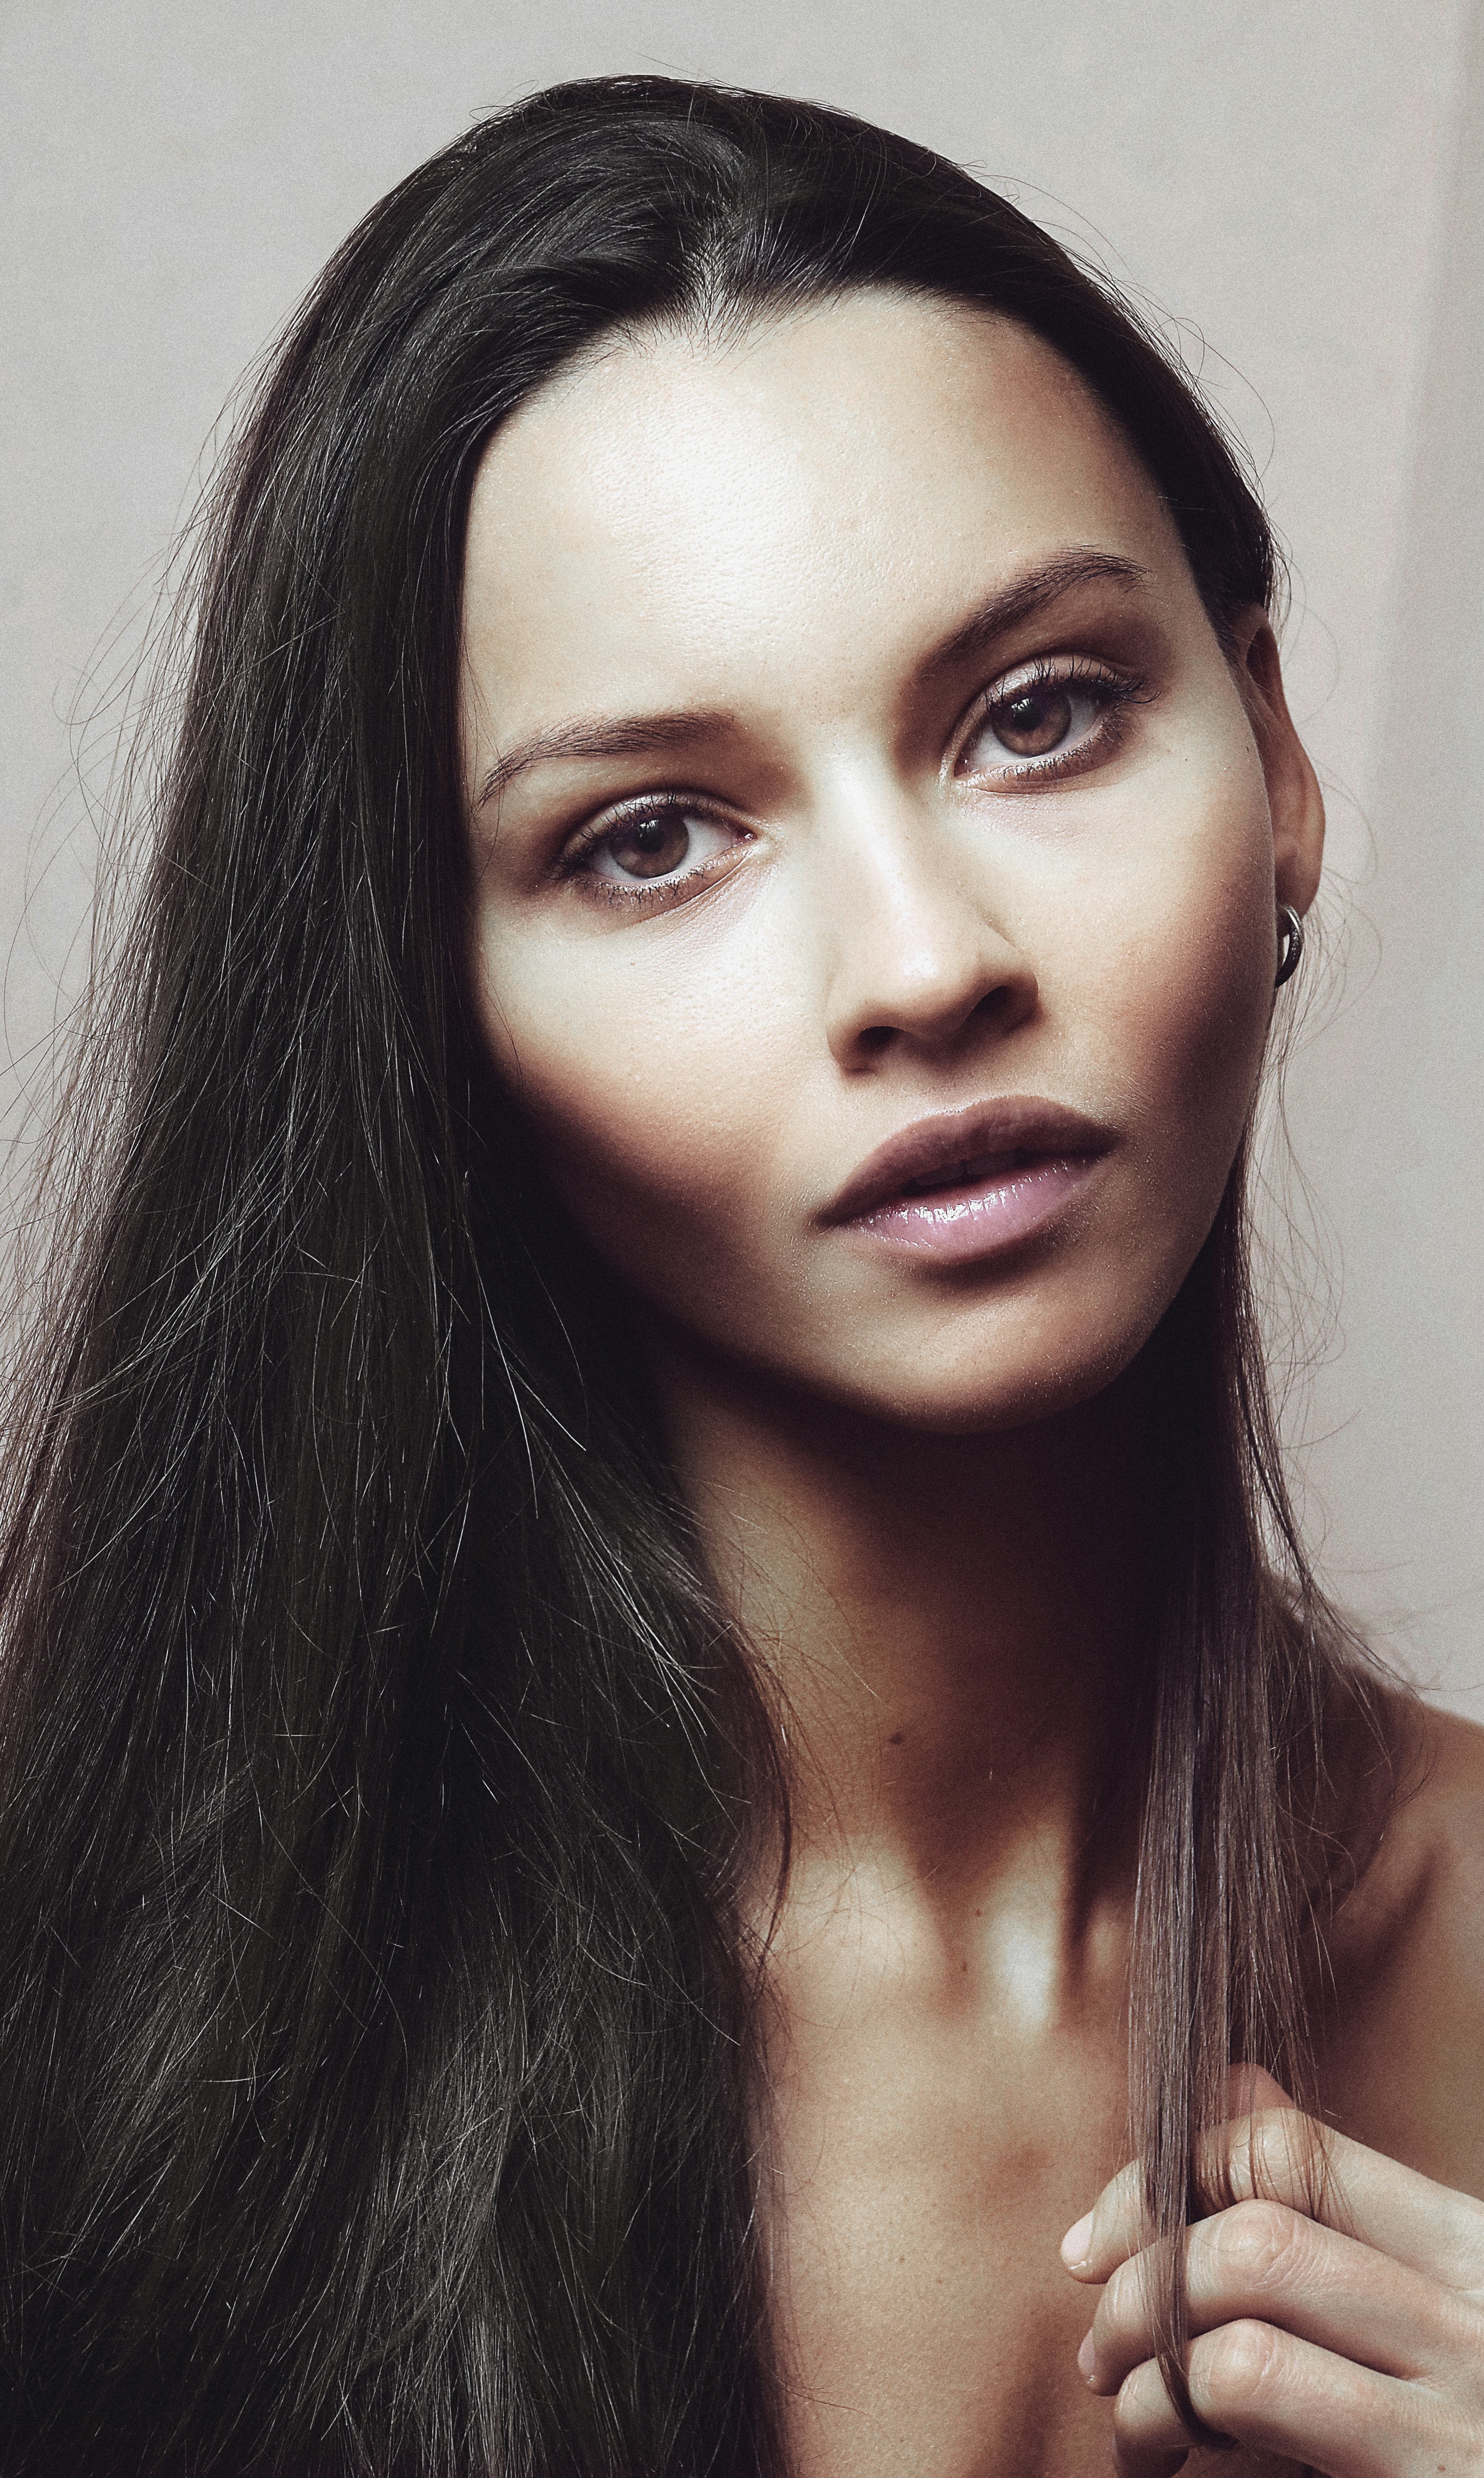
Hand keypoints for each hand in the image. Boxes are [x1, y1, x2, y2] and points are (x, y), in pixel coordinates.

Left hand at [1061, 2070, 1483, 2475]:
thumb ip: (1336, 2200)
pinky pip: (1263, 2431)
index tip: (1102, 2237)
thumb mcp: (1423, 2298)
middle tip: (1100, 2344)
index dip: (1166, 2176)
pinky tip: (1169, 2466)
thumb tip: (1229, 2084)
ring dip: (1145, 2381)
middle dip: (1138, 2287)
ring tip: (1128, 2418)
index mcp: (1469, 2253)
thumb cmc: (1465, 2414)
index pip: (1287, 2150)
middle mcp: (1472, 2324)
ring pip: (1242, 2346)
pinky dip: (1177, 2436)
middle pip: (1251, 2242)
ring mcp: (1456, 2425)